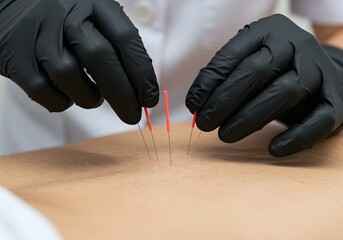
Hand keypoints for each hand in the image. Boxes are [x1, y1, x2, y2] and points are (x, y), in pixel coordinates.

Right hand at [0, 0, 158, 123]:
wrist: (17, 8)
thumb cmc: (68, 23)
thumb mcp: (96, 21)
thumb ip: (118, 49)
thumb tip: (142, 92)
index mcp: (94, 4)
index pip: (125, 38)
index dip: (141, 72)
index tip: (149, 99)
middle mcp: (65, 13)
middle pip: (100, 58)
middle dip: (122, 94)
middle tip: (132, 116)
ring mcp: (37, 33)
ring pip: (69, 75)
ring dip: (88, 97)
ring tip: (94, 99)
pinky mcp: (14, 54)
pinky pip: (42, 89)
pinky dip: (61, 101)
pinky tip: (68, 95)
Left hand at [186, 14, 342, 156]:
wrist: (324, 73)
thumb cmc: (275, 71)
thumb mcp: (250, 62)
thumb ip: (225, 77)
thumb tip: (197, 103)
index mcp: (269, 32)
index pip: (234, 54)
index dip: (210, 80)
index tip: (193, 104)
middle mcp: (296, 45)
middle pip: (258, 72)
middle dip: (226, 100)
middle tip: (205, 123)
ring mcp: (318, 72)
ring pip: (284, 93)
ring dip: (250, 118)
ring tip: (225, 135)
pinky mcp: (336, 100)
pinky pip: (318, 121)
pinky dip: (295, 137)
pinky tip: (272, 149)